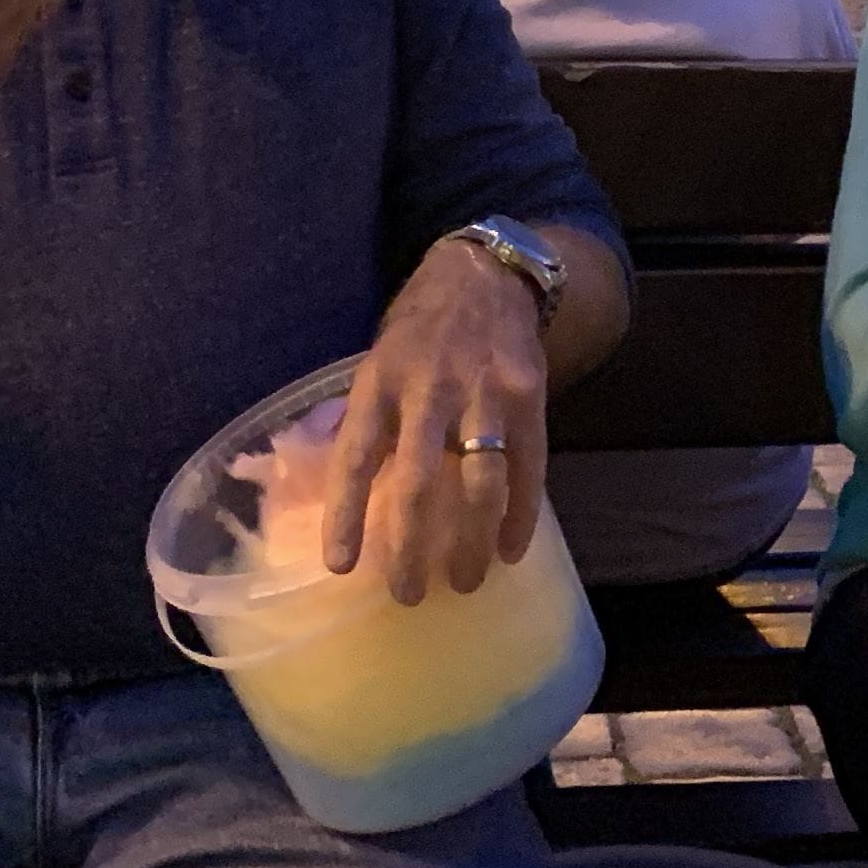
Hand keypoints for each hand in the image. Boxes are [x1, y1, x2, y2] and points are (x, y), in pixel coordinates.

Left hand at [324, 240, 548, 604]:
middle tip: (407, 593)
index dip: (346, 513)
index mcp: (380, 380)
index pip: (356, 456)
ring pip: (478, 482)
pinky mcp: (528, 394)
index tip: (342, 566)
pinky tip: (509, 550)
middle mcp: (429, 387)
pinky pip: (529, 467)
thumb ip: (367, 419)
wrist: (486, 274)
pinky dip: (519, 515)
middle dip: (411, 546)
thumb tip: (338, 489)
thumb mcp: (378, 360)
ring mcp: (484, 391)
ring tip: (463, 582)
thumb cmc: (421, 329)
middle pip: (418, 482)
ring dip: (470, 542)